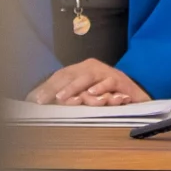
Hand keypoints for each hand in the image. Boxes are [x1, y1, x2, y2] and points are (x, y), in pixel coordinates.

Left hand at [28, 60, 148, 105]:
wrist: (137, 94)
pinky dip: (101, 87)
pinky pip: (109, 82)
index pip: (61, 75)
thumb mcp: (86, 95)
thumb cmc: (108, 95)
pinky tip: (92, 94)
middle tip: (42, 100)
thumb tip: (42, 103)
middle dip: (55, 87)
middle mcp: (93, 67)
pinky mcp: (121, 80)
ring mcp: (107, 72)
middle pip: (70, 74)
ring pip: (87, 77)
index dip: (47, 86)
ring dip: (74, 87)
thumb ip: (69, 97)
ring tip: (62, 98)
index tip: (34, 100)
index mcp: (82, 69)